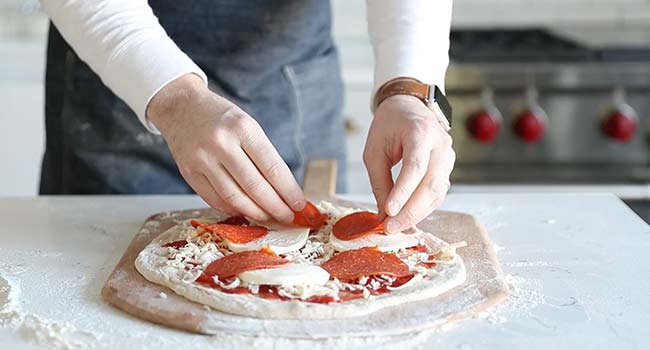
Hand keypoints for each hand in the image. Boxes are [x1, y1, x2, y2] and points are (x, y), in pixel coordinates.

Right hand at [147, 74, 305, 222]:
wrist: (181, 107)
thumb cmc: (221, 117)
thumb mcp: (248, 125)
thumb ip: (264, 156)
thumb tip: (285, 191)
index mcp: (243, 128)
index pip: (272, 168)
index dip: (288, 191)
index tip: (300, 205)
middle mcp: (221, 143)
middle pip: (255, 187)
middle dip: (276, 207)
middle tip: (288, 218)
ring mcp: (202, 159)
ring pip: (234, 198)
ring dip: (256, 213)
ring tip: (270, 219)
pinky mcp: (188, 172)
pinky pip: (215, 200)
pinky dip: (233, 210)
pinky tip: (246, 212)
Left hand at [363, 94, 454, 232]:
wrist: (409, 107)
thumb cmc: (389, 126)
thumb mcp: (374, 150)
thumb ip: (380, 182)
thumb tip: (383, 215)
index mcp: (420, 132)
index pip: (415, 166)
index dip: (403, 192)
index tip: (388, 212)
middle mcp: (440, 144)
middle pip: (430, 184)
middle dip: (410, 211)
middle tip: (391, 228)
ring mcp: (448, 156)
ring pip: (437, 192)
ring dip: (417, 213)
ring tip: (396, 227)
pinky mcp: (448, 168)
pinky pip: (438, 193)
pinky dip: (423, 208)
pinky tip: (407, 218)